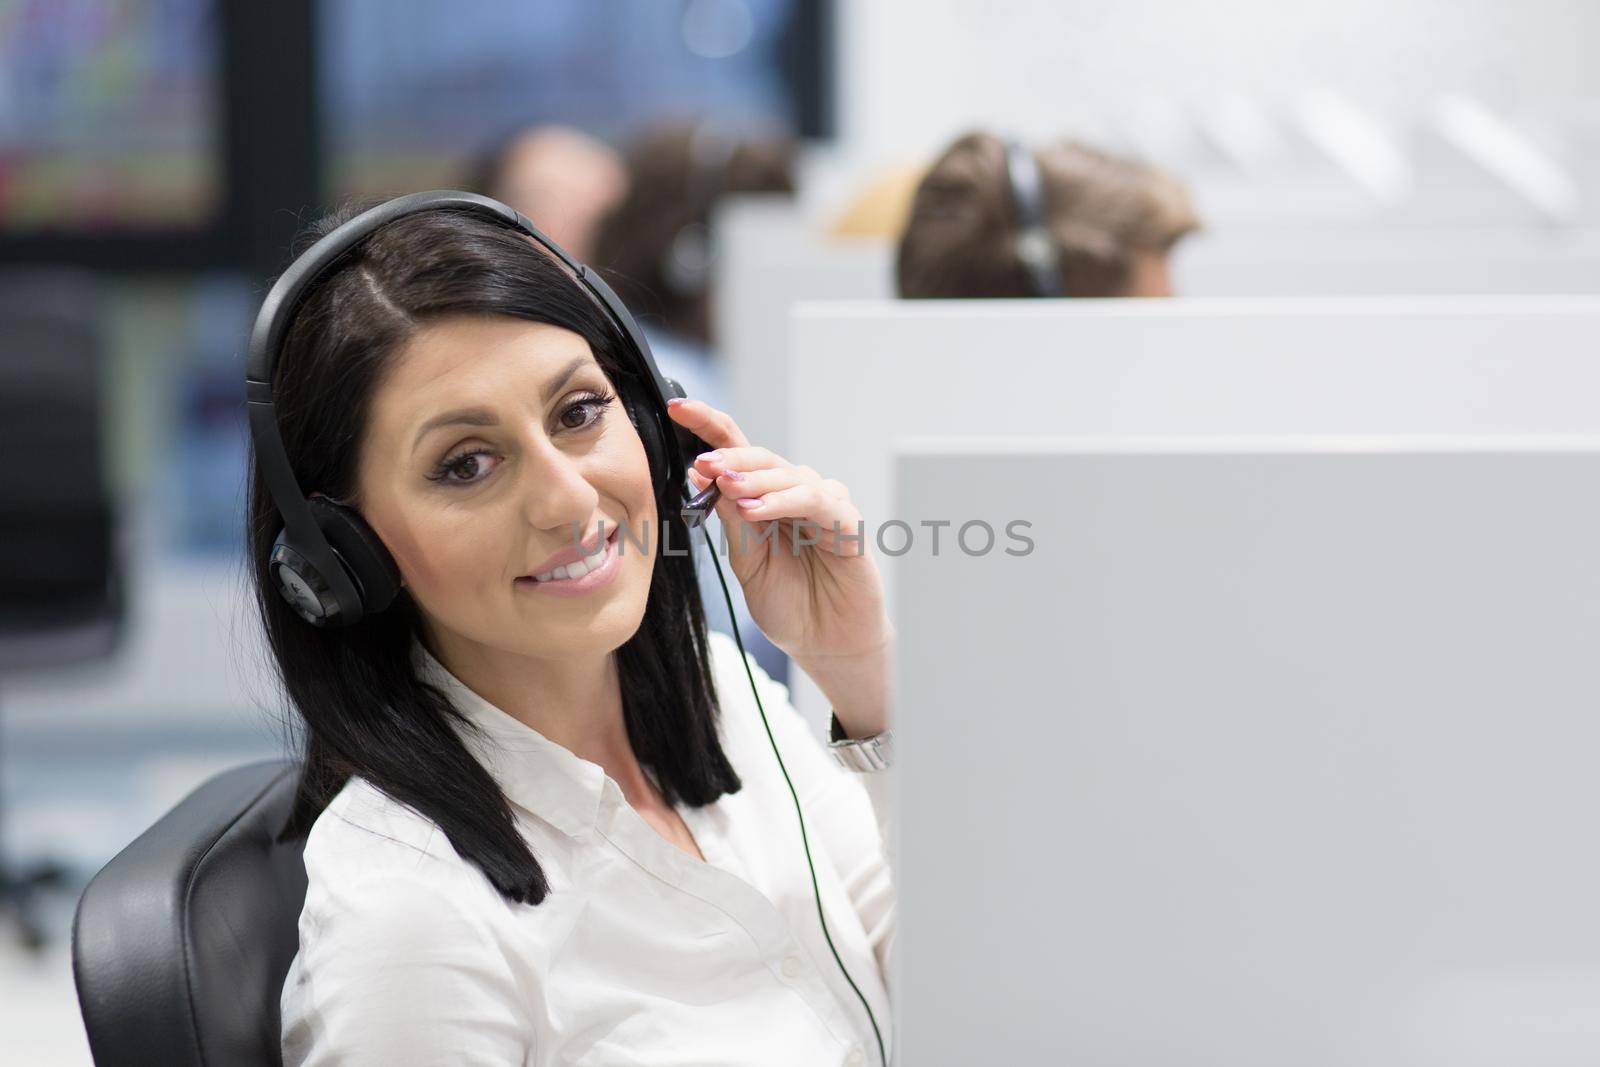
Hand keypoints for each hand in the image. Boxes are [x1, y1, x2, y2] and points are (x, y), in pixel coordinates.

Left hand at [666, 398, 892, 699]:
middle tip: (703, 462)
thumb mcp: (747, 561)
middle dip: (730, 456)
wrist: (825, 645)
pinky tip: (758, 509)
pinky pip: (815, 500)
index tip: (676, 408)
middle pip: (762, 458)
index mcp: (766, 500)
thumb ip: (731, 521)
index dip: (708, 427)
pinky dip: (785, 501)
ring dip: (755, 478)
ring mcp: (823, 506)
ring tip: (726, 484)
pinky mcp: (847, 523)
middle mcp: (795, 495)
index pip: (736, 454)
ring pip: (788, 474)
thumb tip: (702, 476)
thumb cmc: (790, 605)